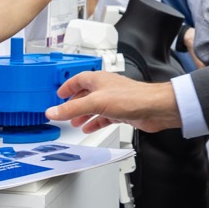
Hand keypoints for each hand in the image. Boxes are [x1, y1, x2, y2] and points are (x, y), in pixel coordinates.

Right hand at [48, 71, 182, 132]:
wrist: (154, 108)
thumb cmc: (132, 97)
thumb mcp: (95, 103)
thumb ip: (72, 108)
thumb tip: (53, 111)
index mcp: (98, 79)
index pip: (78, 79)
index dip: (67, 86)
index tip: (59, 93)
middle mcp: (106, 88)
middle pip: (85, 94)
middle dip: (74, 103)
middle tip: (65, 111)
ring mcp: (114, 100)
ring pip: (94, 107)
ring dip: (84, 115)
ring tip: (74, 122)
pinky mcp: (122, 112)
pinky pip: (104, 117)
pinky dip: (95, 122)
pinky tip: (90, 128)